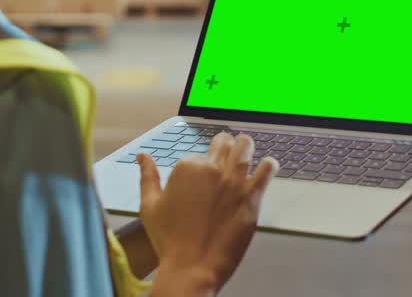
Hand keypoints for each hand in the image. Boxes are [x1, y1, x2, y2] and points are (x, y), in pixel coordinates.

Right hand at [137, 133, 277, 292]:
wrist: (191, 268)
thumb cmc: (169, 241)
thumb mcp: (149, 206)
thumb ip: (147, 176)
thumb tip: (143, 156)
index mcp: (187, 168)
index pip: (199, 153)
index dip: (202, 162)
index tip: (204, 173)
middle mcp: (212, 170)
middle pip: (224, 143)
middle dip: (225, 145)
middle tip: (227, 151)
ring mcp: (234, 182)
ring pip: (245, 147)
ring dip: (245, 146)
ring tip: (245, 150)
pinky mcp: (251, 197)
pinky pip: (266, 170)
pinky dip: (268, 165)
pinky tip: (267, 166)